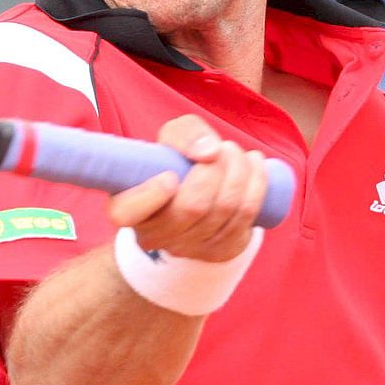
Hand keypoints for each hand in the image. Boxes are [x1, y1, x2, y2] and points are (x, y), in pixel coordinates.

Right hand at [107, 114, 268, 262]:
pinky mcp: (221, 250)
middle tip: (222, 148)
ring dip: (240, 171)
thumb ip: (183, 134)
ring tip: (237, 152)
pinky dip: (257, 185)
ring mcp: (189, 249)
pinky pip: (246, 217)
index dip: (152, 194)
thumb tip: (209, 152)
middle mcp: (154, 236)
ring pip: (225, 210)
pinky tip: (255, 164)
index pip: (128, 213)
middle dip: (216, 169)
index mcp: (127, 209)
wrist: (197, 193)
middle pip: (193, 207)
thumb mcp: (169, 141)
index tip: (171, 175)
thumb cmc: (175, 163)